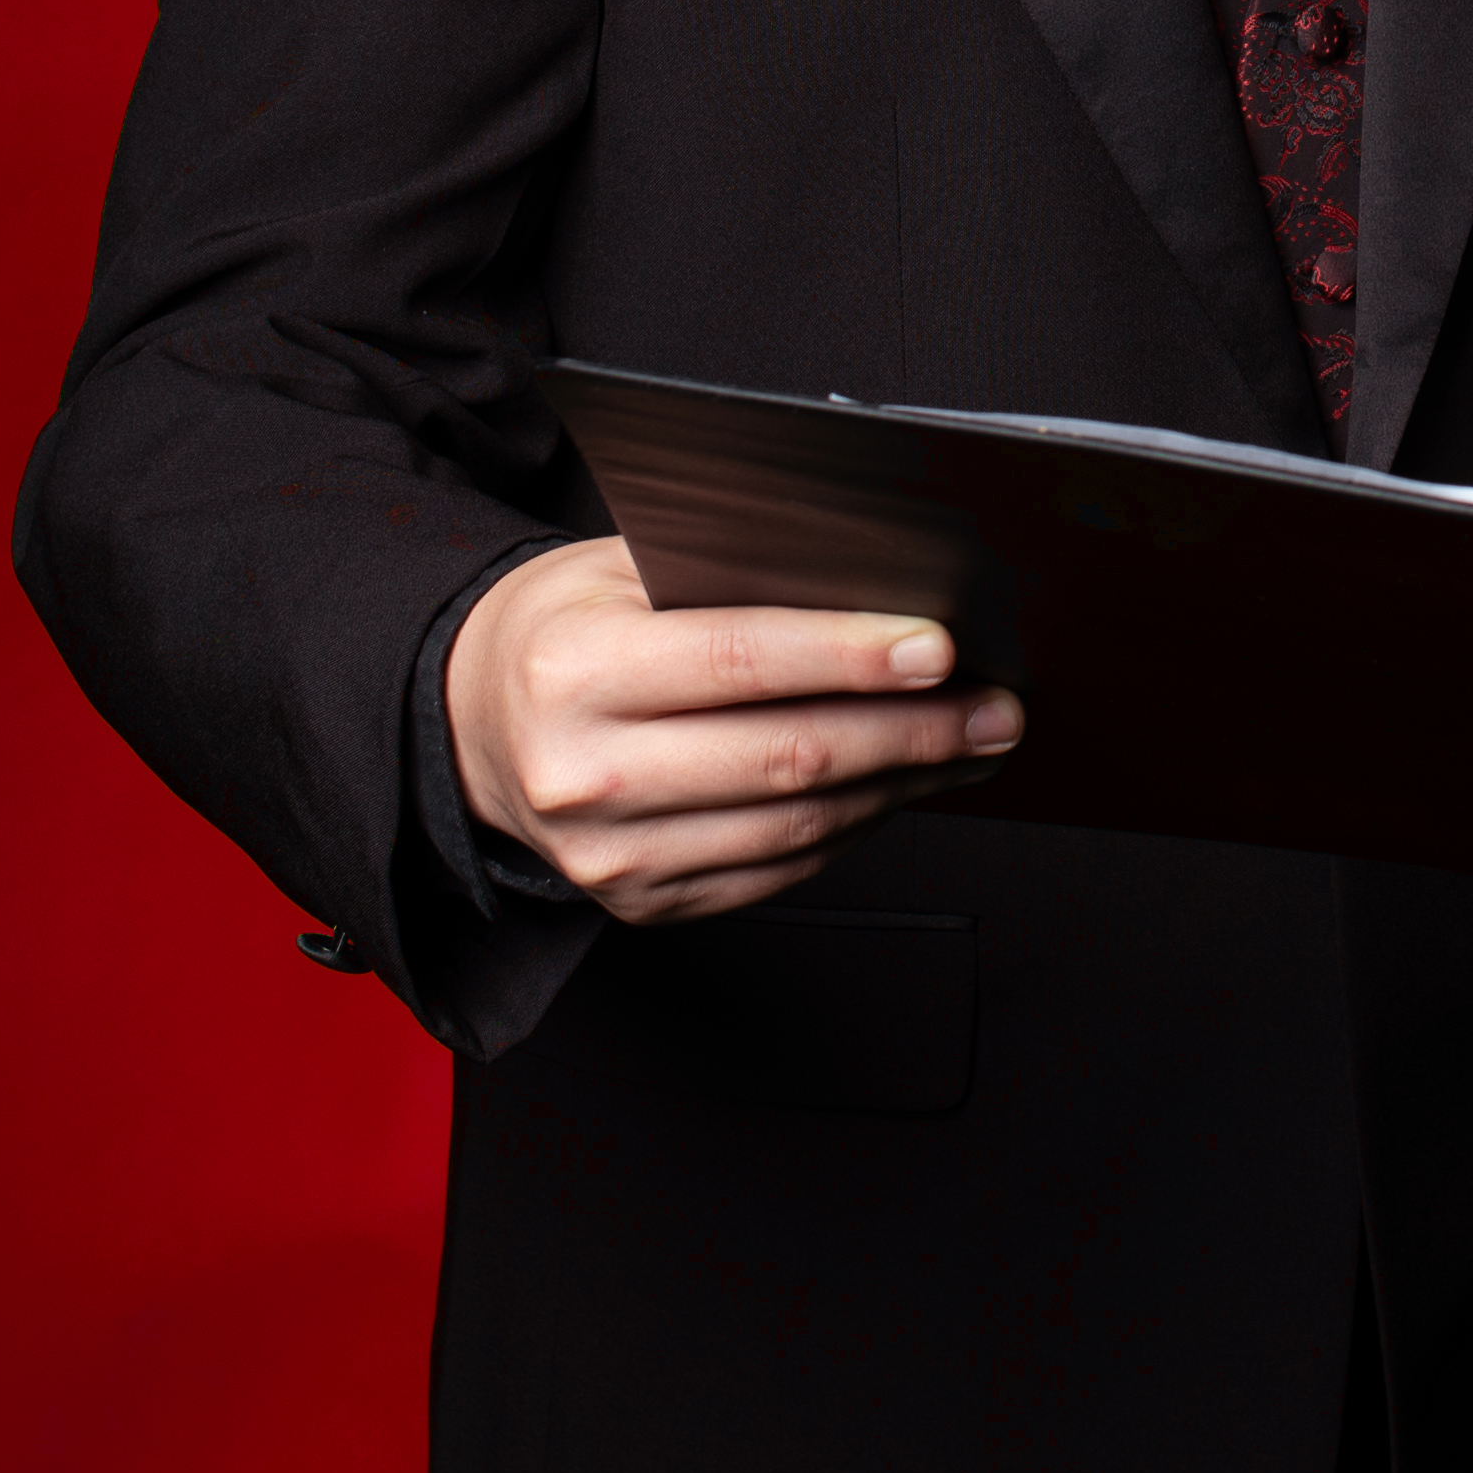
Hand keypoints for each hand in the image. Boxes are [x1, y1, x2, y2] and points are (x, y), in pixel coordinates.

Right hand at [444, 537, 1022, 925]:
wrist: (476, 725)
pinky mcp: (643, 904)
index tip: (940, 646)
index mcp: (573, 672)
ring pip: (796, 828)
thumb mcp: (618, 569)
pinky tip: (899, 788)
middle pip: (785, 757)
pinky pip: (778, 871)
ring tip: (969, 746)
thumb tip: (874, 577)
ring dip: (901, 785)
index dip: (850, 655)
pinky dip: (854, 828)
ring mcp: (611, 858)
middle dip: (912, 731)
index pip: (739, 660)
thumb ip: (727, 570)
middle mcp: (584, 775)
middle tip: (996, 706)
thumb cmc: (566, 630)